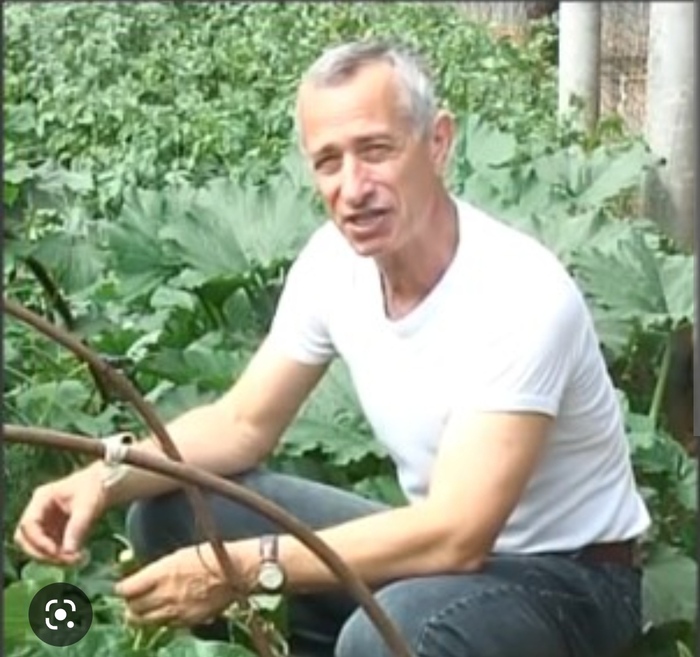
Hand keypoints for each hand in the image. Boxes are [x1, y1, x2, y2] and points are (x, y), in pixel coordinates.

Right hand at [14, 466, 107, 564]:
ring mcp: (45, 523)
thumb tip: (69, 552)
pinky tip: (78, 558)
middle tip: (65, 561)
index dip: (38, 541)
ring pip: (37, 547)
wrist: (107, 483)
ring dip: (52, 558)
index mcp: (42, 498)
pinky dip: (61, 556)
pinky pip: (50, 549)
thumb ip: (78, 526)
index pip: (28, 524)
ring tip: (76, 561)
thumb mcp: (89, 504)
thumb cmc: (96, 487)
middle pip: (26, 539)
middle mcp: (39, 511)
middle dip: (43, 553)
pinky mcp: (54, 532)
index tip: (57, 551)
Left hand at [114, 543, 245, 627]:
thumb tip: (142, 578)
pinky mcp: (188, 621)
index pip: (128, 588)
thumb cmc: (211, 555)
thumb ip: (159, 569)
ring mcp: (177, 610)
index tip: (122, 587)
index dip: (122, 588)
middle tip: (130, 600)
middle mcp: (166, 594)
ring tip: (140, 611)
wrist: (237, 570)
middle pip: (133, 608)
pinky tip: (164, 613)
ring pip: (145, 621)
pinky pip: (165, 625)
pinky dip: (160, 620)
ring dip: (140, 616)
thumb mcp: (180, 554)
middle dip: (129, 604)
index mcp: (163, 572)